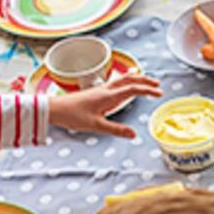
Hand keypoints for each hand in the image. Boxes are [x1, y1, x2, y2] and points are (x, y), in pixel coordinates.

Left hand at [49, 74, 163, 138]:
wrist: (54, 108)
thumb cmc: (73, 116)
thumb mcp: (95, 126)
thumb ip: (116, 130)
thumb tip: (134, 134)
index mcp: (108, 96)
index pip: (133, 89)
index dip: (147, 91)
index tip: (159, 93)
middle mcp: (106, 89)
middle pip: (130, 80)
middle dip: (145, 81)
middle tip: (158, 84)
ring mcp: (101, 89)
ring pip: (122, 79)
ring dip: (136, 78)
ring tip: (146, 79)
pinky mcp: (96, 91)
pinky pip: (116, 82)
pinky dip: (125, 79)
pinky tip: (125, 81)